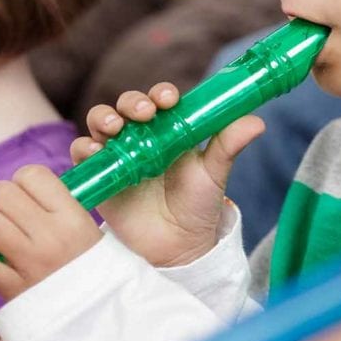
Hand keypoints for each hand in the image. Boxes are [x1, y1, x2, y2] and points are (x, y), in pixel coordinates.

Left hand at [0, 165, 101, 300]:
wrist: (94, 310)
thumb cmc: (88, 262)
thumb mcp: (86, 225)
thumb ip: (58, 202)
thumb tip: (22, 184)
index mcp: (72, 217)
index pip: (33, 176)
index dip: (24, 178)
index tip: (26, 189)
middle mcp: (50, 237)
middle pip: (4, 194)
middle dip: (0, 196)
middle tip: (8, 208)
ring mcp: (29, 263)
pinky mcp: (11, 288)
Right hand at [73, 83, 263, 266]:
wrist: (177, 247)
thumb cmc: (197, 205)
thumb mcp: (214, 174)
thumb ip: (228, 145)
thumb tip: (257, 121)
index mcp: (169, 128)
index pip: (160, 99)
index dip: (162, 93)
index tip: (170, 100)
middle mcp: (141, 135)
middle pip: (127, 104)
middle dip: (132, 102)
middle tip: (144, 113)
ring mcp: (118, 153)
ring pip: (101, 122)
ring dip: (104, 117)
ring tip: (115, 128)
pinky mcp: (101, 174)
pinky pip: (84, 154)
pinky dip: (85, 148)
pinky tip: (96, 152)